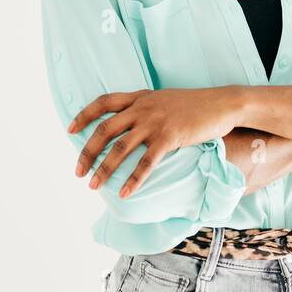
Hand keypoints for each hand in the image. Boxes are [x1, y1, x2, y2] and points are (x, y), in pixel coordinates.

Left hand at [66, 86, 240, 198]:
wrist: (221, 104)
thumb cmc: (194, 105)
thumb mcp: (163, 100)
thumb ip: (144, 108)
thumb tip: (129, 125)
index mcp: (139, 98)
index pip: (103, 102)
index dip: (84, 115)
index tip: (70, 129)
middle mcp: (142, 108)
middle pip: (105, 130)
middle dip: (87, 152)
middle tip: (78, 172)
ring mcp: (155, 122)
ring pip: (120, 148)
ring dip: (104, 169)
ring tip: (94, 185)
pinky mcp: (170, 137)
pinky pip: (146, 162)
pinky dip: (133, 179)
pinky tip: (125, 193)